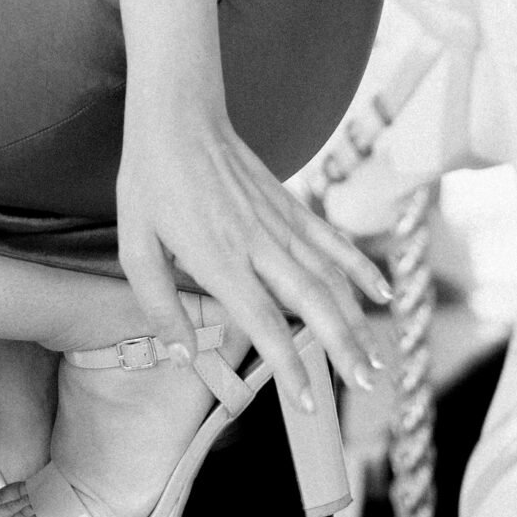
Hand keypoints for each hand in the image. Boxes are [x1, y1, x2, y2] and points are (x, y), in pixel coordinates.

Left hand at [116, 81, 388, 410]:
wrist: (177, 115)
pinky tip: (381, 293)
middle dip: (342, 348)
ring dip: (356, 319)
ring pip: (329, 276)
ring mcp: (278, 221)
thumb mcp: (135, 247)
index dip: (289, 365)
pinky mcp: (289, 202)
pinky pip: (331, 239)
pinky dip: (359, 266)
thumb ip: (159, 306)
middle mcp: (257, 243)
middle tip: (364, 386)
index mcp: (218, 258)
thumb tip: (183, 356)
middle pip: (312, 303)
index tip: (306, 401)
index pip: (264, 322)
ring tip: (375, 359)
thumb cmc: (150, 182)